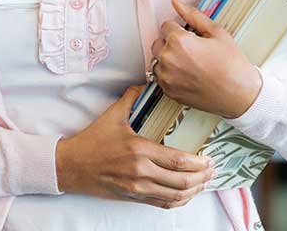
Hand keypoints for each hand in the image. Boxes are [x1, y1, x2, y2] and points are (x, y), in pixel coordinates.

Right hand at [55, 83, 214, 209]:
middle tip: (212, 169)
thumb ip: (133, 97)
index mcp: (138, 150)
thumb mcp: (113, 114)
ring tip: (205, 181)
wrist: (73, 166)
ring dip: (195, 190)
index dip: (198, 163)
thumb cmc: (93, 140)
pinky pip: (164, 204)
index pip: (176, 161)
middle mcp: (141, 173)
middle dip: (202, 177)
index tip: (209, 157)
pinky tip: (187, 193)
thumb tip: (149, 83)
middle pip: (181, 181)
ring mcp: (138, 189)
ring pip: (176, 196)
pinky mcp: (134, 198)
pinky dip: (180, 200)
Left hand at [150, 0, 262, 118]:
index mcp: (178, 41)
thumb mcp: (216, 32)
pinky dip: (170, 74)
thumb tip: (176, 2)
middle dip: (172, 43)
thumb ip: (192, 15)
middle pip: (159, 42)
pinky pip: (161, 77)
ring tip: (190, 63)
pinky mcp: (169, 92)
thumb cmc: (232, 66)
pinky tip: (188, 75)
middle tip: (192, 50)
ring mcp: (167, 77)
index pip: (166, 25)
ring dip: (169, 58)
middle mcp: (168, 59)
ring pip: (158, 59)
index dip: (180, 29)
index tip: (191, 37)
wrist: (241, 95)